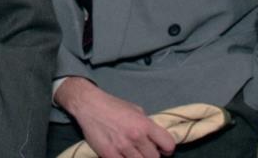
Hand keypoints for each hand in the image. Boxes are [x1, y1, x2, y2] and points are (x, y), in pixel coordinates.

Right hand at [55, 77, 175, 157]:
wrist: (89, 105)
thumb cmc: (113, 105)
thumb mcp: (136, 110)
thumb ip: (147, 124)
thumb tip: (155, 138)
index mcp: (145, 124)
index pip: (168, 145)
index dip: (167, 149)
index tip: (162, 149)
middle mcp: (136, 136)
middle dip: (152, 156)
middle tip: (145, 152)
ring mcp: (122, 147)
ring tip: (133, 153)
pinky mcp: (109, 154)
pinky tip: (122, 155)